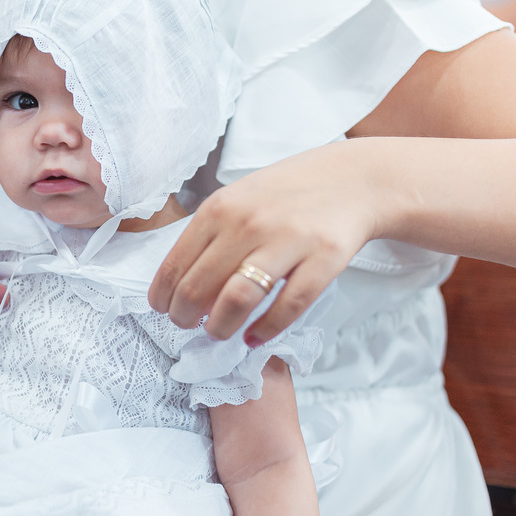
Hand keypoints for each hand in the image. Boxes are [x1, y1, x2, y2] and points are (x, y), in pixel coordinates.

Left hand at [150, 141, 383, 343]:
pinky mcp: (324, 259)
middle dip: (185, 316)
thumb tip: (181, 284)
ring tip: (218, 333)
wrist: (353, 179)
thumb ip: (211, 235)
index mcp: (221, 208)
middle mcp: (249, 223)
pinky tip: (255, 336)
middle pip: (200, 286)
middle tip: (187, 325)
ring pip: (238, 299)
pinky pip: (288, 306)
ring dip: (220, 326)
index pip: (177, 262)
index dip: (163, 295)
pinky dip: (266, 329)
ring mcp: (288, 241)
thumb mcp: (238, 199)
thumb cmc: (286, 194)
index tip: (162, 309)